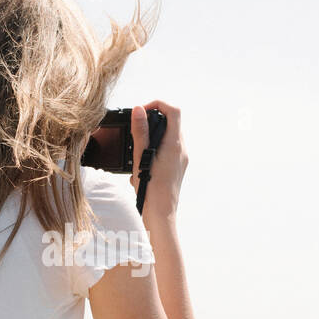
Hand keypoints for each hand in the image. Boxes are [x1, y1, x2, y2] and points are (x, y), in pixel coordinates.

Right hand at [129, 101, 186, 216]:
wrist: (161, 214)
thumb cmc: (151, 188)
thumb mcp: (141, 156)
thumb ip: (140, 131)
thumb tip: (139, 110)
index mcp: (175, 144)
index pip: (173, 111)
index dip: (158, 104)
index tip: (142, 111)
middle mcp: (181, 150)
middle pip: (171, 123)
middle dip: (151, 123)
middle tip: (136, 131)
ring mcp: (180, 159)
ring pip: (167, 137)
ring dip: (151, 138)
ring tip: (137, 153)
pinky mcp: (176, 168)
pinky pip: (166, 150)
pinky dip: (154, 151)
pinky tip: (142, 166)